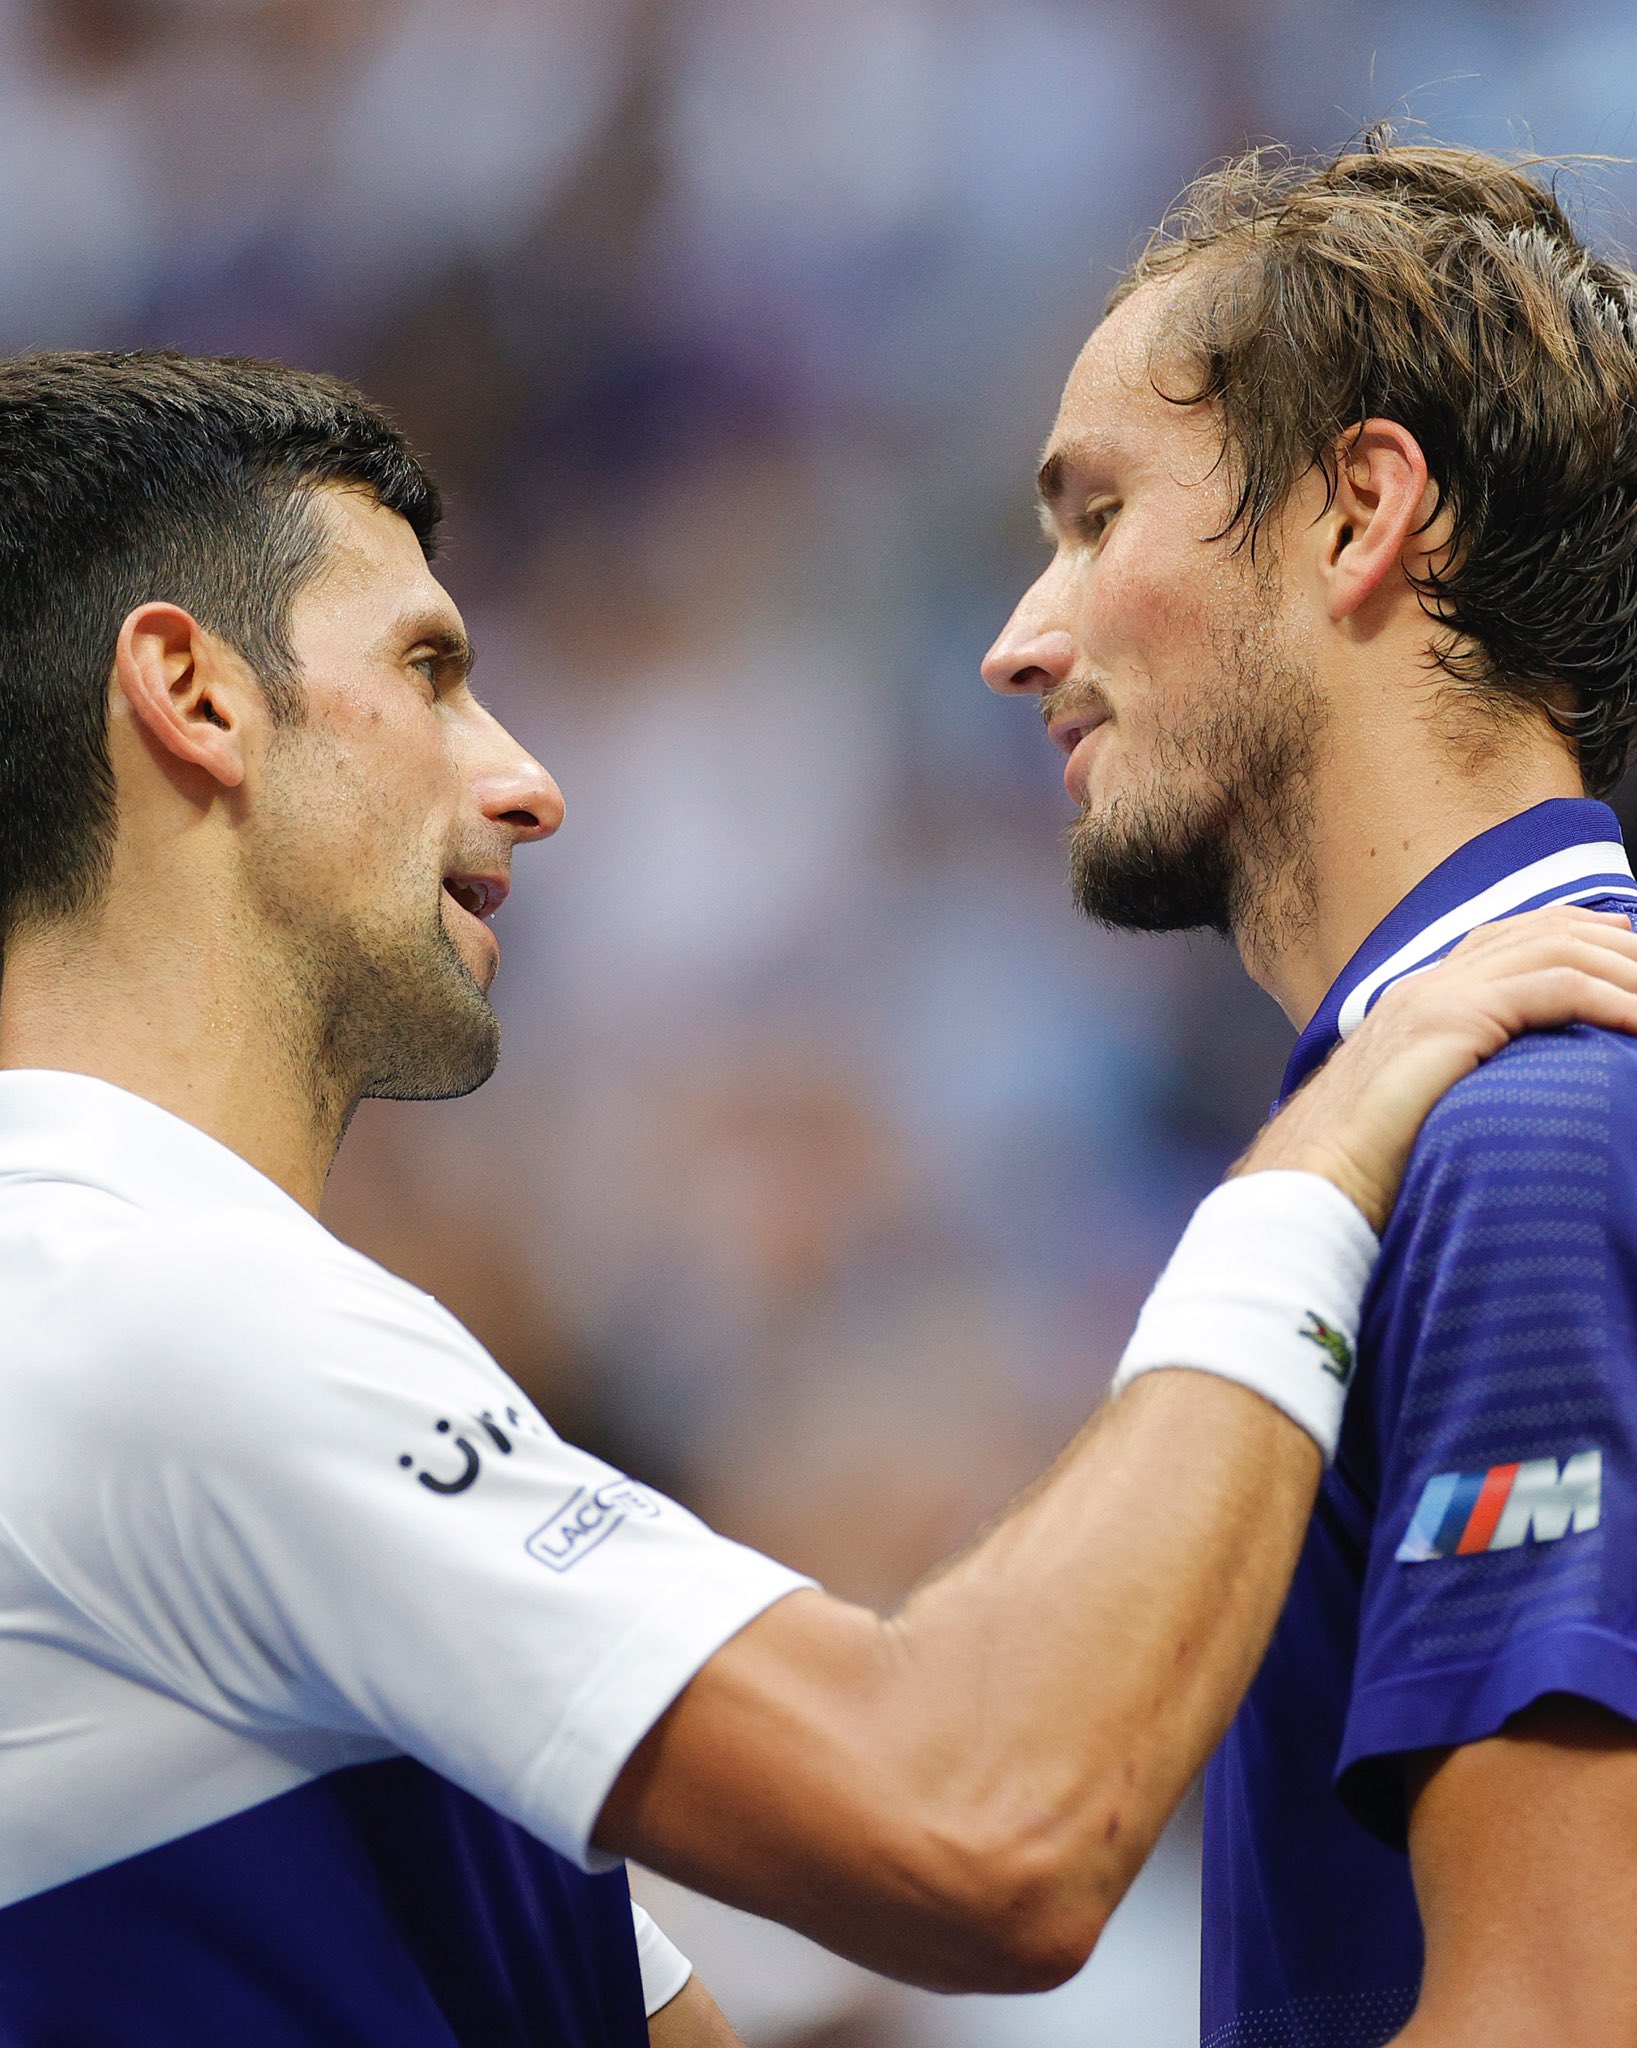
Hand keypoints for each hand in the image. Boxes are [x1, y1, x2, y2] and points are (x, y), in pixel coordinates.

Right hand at [1238, 905, 1636, 1230]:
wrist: (1310, 1182)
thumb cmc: (1363, 1170)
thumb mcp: (1421, 1110)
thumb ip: (1462, 1083)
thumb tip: (1511, 1102)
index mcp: (1421, 995)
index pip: (1518, 935)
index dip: (1585, 936)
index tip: (1632, 958)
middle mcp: (1429, 981)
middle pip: (1548, 929)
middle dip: (1622, 947)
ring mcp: (1436, 993)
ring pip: (1560, 949)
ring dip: (1629, 973)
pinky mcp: (1449, 1020)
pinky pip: (1554, 989)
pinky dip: (1613, 1000)